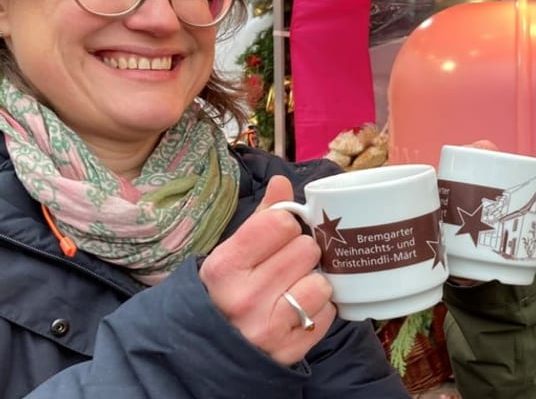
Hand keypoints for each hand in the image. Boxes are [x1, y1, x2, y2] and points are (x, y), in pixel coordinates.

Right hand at [199, 176, 335, 365]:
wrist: (206, 354)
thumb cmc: (224, 293)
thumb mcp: (230, 254)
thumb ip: (261, 217)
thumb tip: (282, 182)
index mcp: (224, 268)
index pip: (281, 223)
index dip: (286, 225)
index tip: (279, 237)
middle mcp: (244, 299)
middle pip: (307, 249)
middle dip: (301, 253)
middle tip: (286, 265)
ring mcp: (268, 329)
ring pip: (322, 282)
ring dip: (313, 282)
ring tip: (293, 287)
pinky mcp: (290, 352)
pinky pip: (327, 314)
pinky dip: (319, 309)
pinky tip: (299, 310)